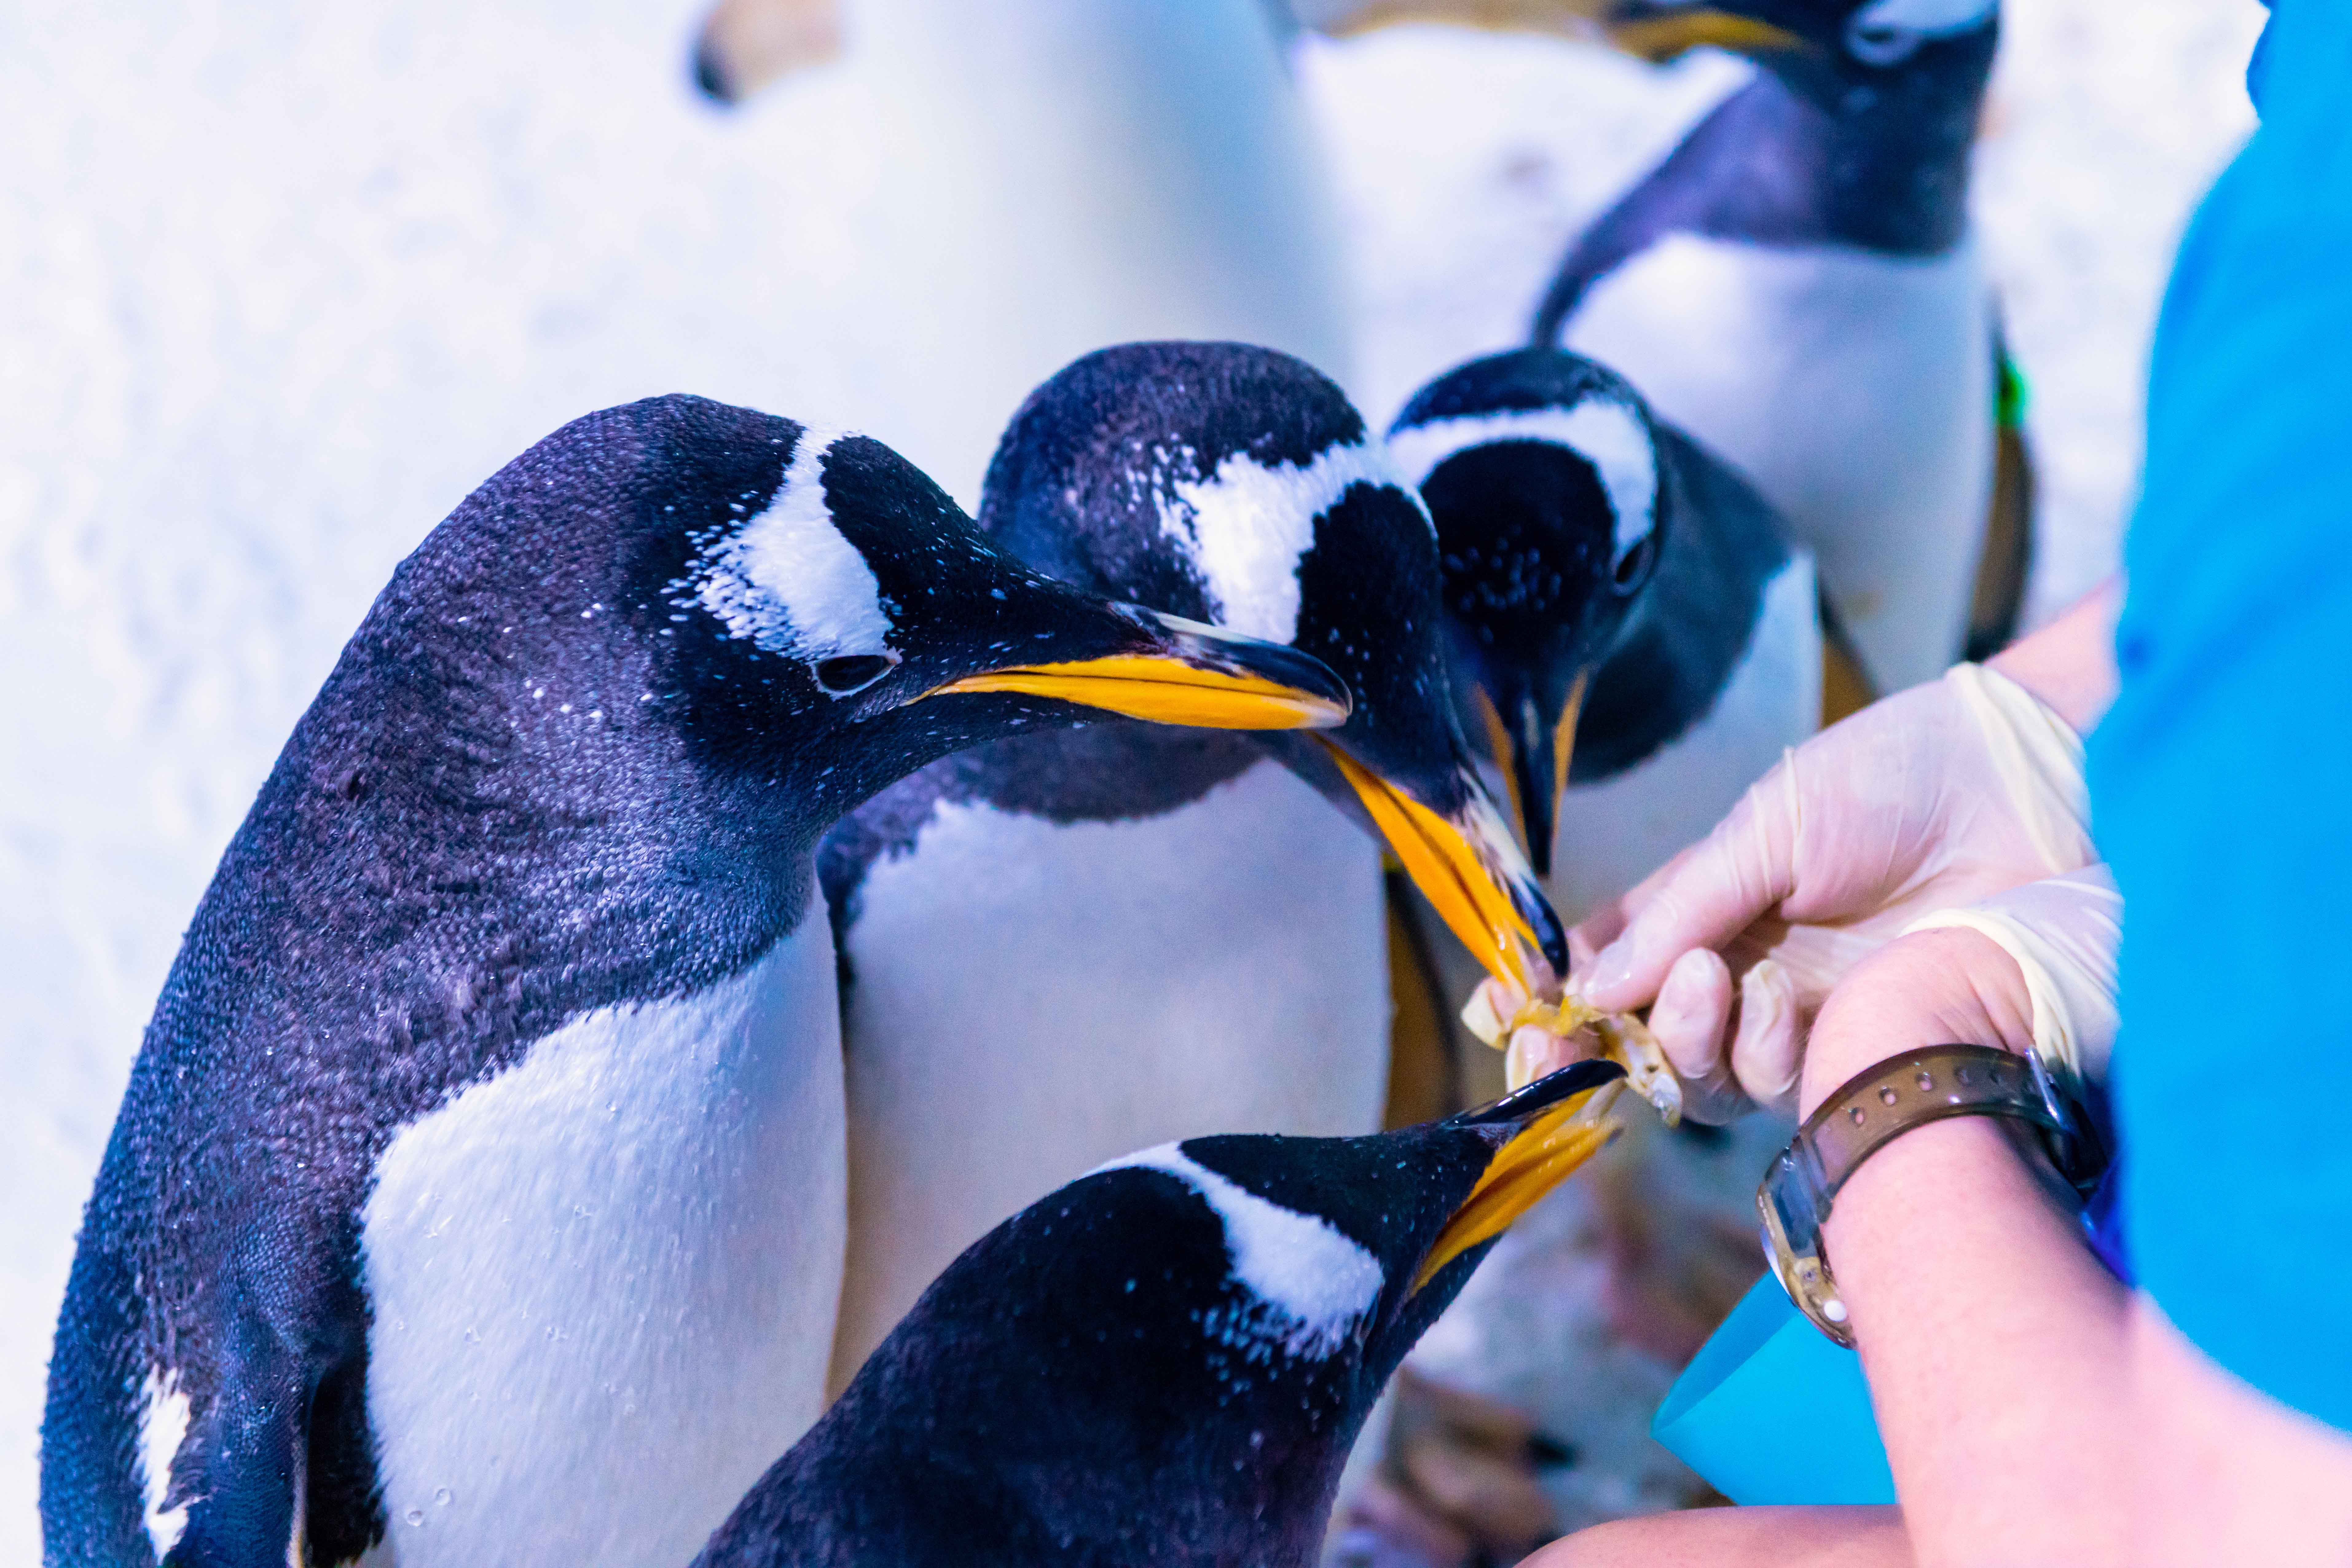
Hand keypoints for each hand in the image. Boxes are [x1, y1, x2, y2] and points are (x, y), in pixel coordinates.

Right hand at [1571, 661, 2093, 1119]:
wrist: (2019, 792)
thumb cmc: (1891, 782)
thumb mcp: (1764, 826)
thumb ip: (1679, 910)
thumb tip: (1590, 988)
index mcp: (1698, 907)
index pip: (1600, 969)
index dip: (1548, 1000)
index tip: (1507, 1015)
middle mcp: (1734, 970)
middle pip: (1636, 1042)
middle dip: (1592, 1047)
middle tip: (1582, 1029)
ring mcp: (1792, 1016)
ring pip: (1698, 1080)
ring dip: (1684, 1039)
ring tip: (1714, 977)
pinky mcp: (1853, 1049)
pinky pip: (1774, 1085)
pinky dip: (1755, 1048)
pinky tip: (1775, 997)